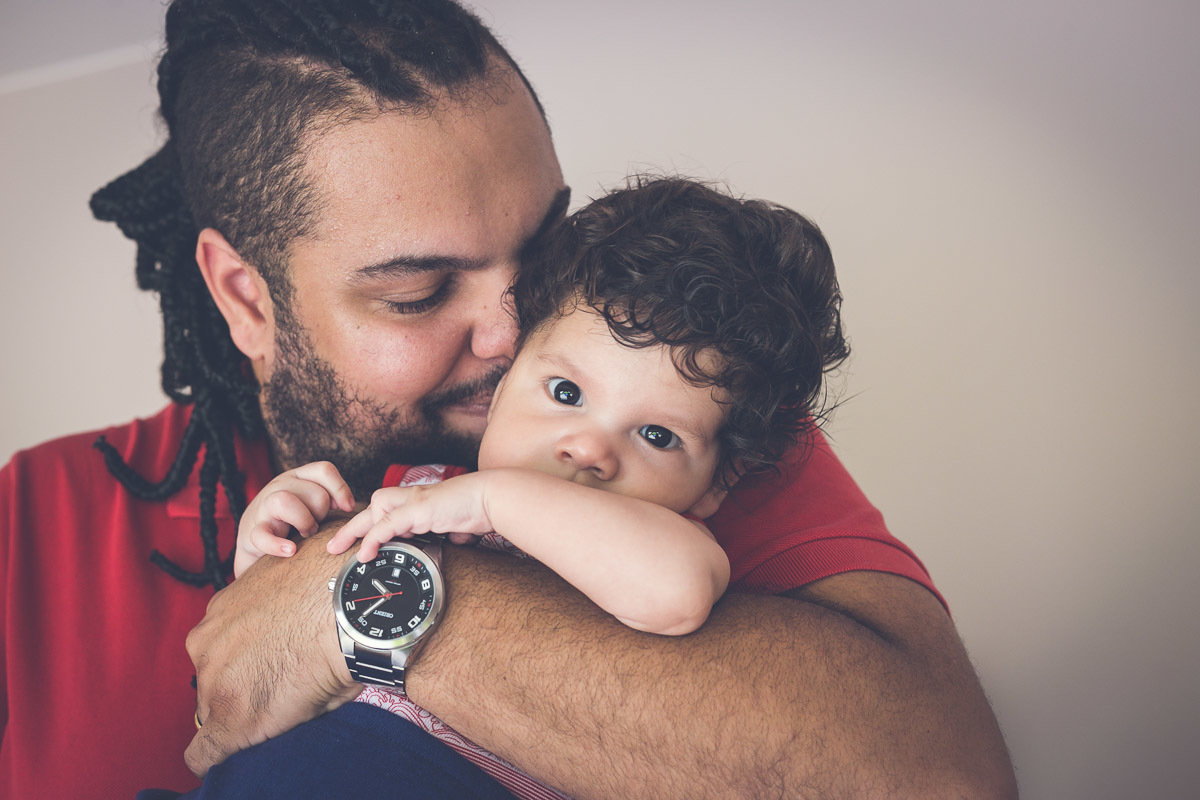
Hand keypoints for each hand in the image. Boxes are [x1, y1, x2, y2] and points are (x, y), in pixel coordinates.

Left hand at [186, 527, 360, 776]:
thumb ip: (268, 619)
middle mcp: (206, 645)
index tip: (261, 668)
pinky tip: (229, 756)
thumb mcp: (288, 594)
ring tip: (276, 710)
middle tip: (277, 685)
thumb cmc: (331, 598)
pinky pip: (204, 753)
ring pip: (212, 709)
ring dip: (237, 710)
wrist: (348, 616)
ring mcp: (213, 683)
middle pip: (211, 678)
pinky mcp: (229, 721)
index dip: (239, 662)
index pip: (216, 649)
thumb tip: (279, 636)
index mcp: (220, 613)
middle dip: (238, 684)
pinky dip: (215, 756)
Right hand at [234, 461, 354, 576]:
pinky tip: (290, 550)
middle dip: (321, 512)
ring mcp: (263, 508)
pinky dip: (277, 544)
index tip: (346, 509)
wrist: (254, 547)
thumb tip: (355, 508)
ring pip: (284, 501)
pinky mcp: (251, 533)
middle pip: (312, 491)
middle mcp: (280, 487)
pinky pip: (262, 535)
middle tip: (316, 527)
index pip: (324, 470)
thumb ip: (328, 500)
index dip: (340, 488)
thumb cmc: (290, 524)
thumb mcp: (310, 505)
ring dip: (303, 521)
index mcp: (297, 478)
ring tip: (306, 535)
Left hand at [327, 472, 494, 560]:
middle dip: (352, 527)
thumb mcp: (459, 525)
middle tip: (334, 546)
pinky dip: (373, 538)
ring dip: (359, 530)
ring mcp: (415, 501)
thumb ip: (452, 531)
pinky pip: (387, 524)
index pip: (390, 509)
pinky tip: (366, 553)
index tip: (364, 543)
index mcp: (422, 501)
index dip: (373, 524)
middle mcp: (415, 497)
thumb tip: (456, 542)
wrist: (492, 498)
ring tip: (345, 549)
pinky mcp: (418, 508)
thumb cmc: (480, 509)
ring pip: (375, 510)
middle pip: (373, 506)